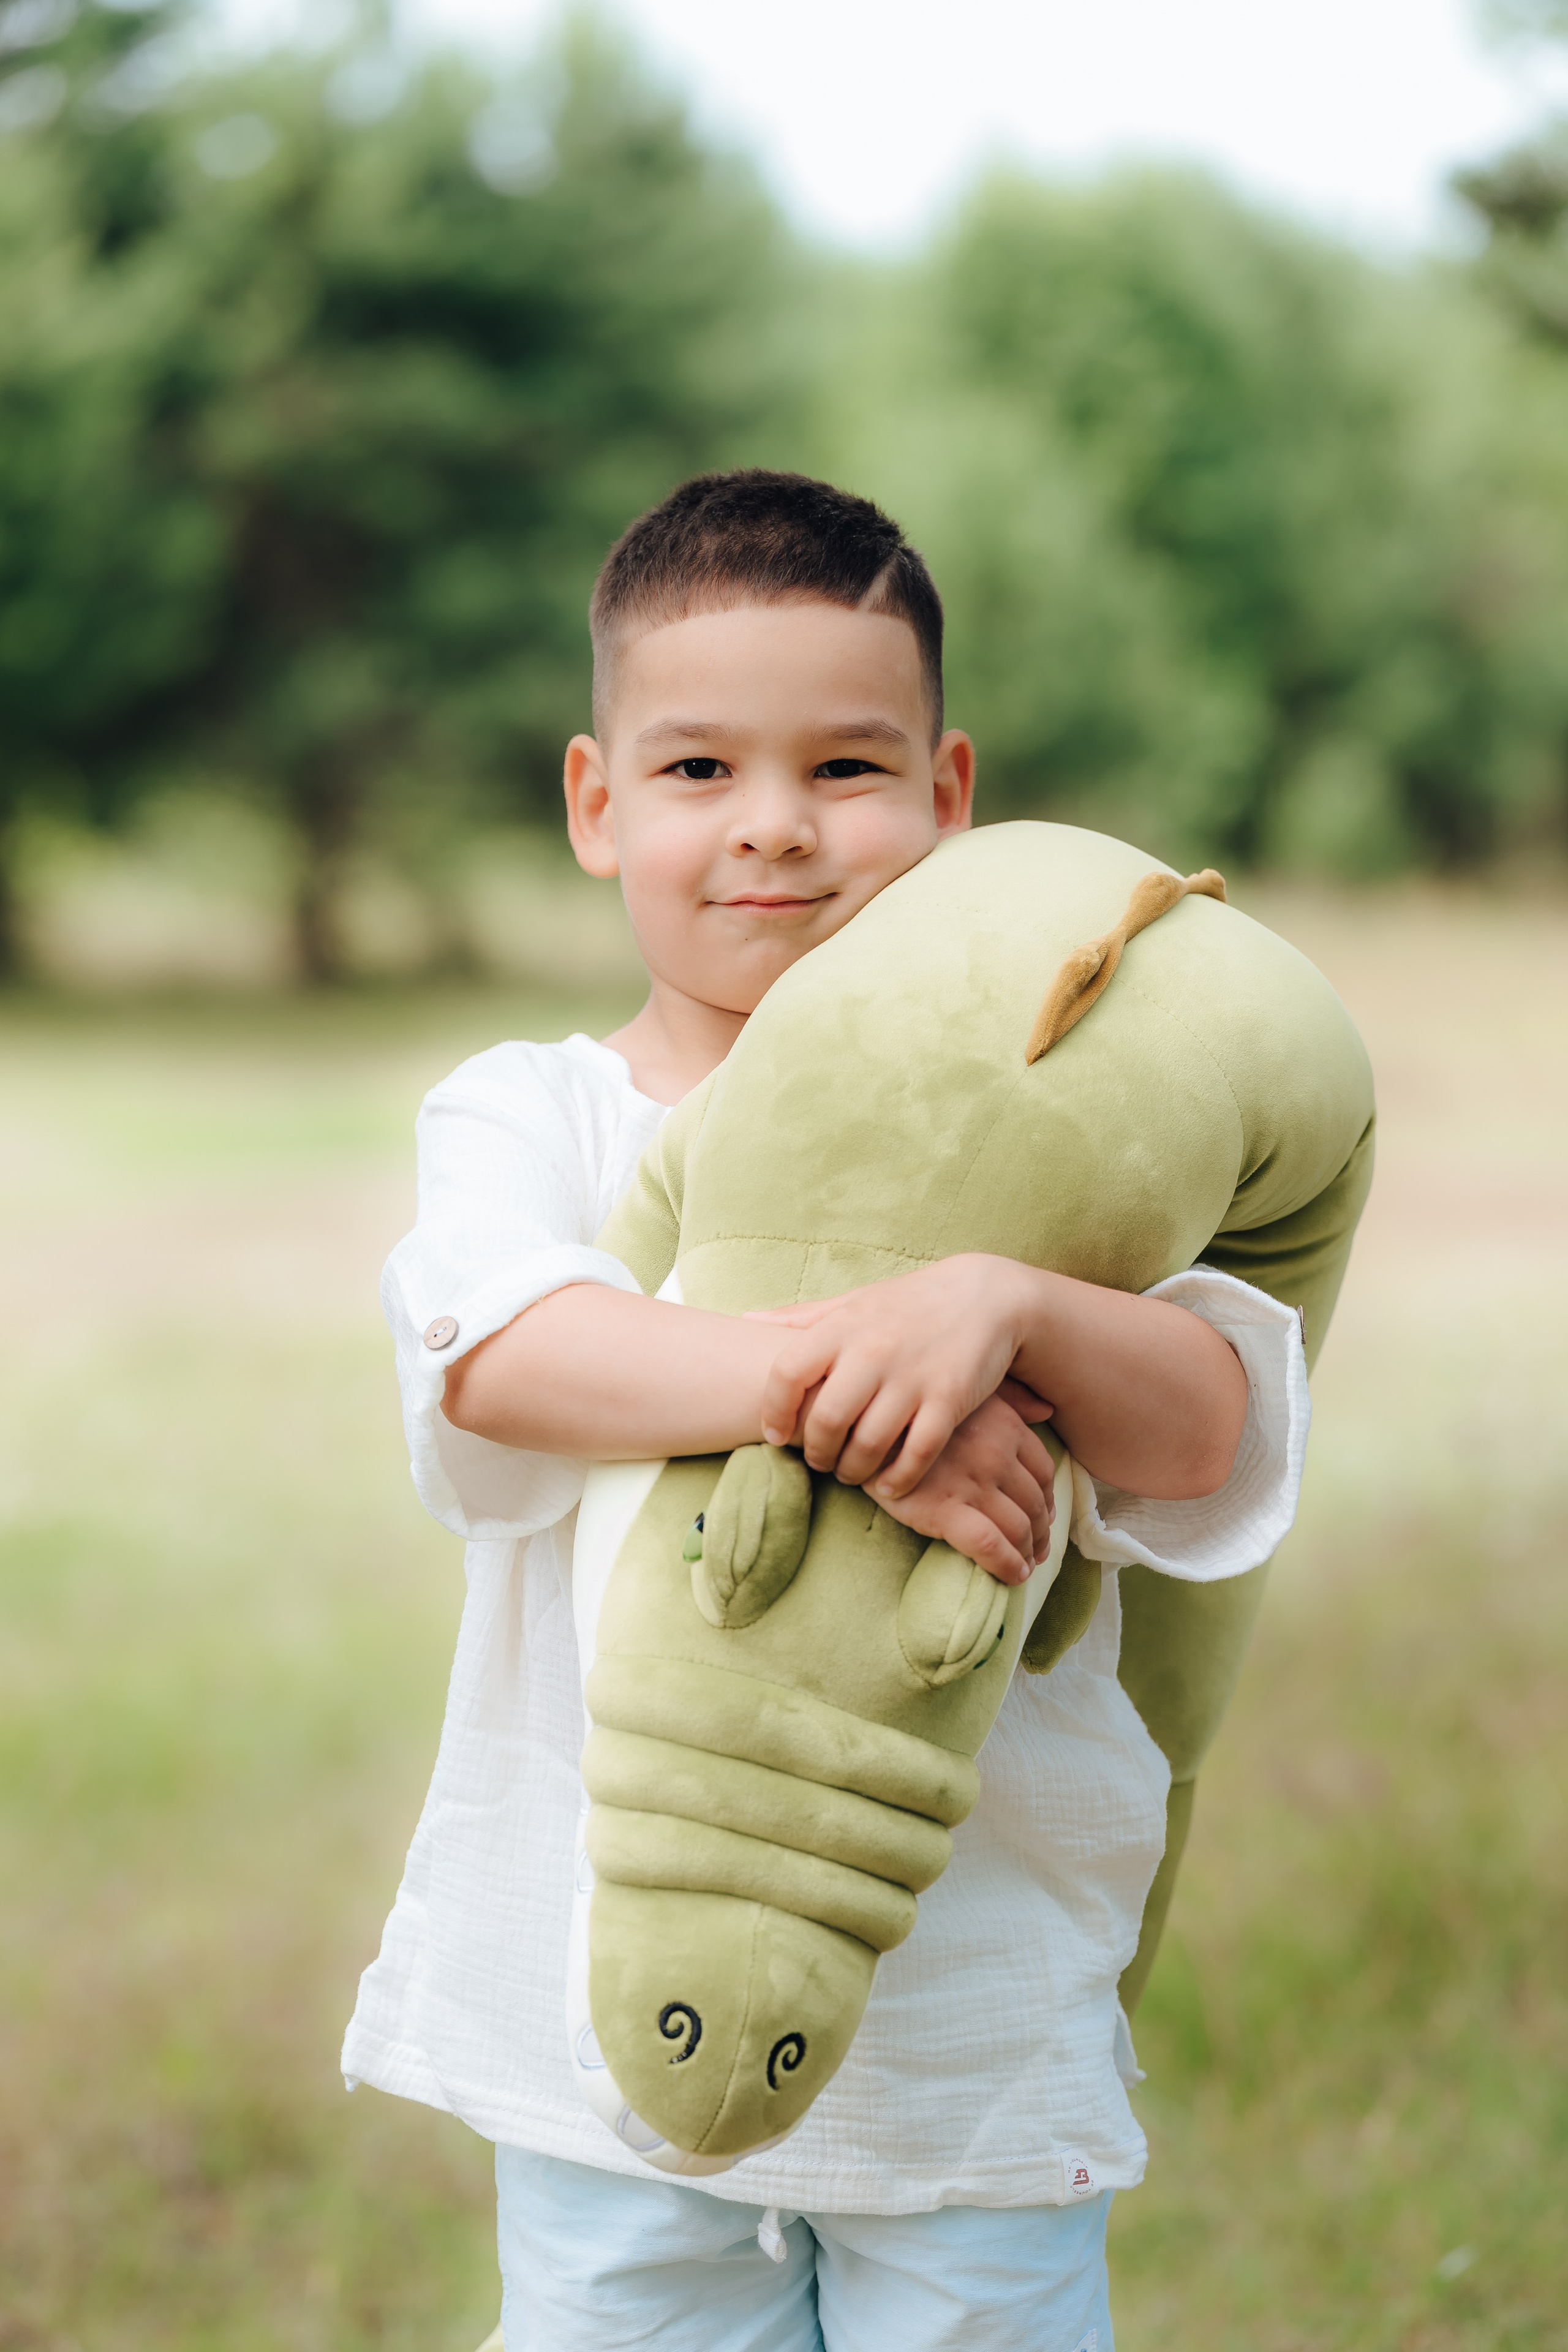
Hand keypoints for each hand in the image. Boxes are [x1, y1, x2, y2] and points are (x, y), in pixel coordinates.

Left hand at [749, 1255, 1042, 1494]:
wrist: (986, 1297)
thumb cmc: (908, 1305)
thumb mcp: (853, 1303)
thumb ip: (802, 1317)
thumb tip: (744, 1319)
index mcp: (843, 1327)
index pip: (787, 1374)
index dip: (774, 1412)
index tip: (777, 1435)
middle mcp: (874, 1352)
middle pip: (826, 1420)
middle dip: (817, 1453)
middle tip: (820, 1462)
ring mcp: (913, 1378)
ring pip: (868, 1445)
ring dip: (854, 1472)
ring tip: (852, 1474)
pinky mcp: (949, 1400)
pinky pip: (916, 1455)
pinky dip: (898, 1480)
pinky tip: (890, 1486)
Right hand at [867, 1384, 1056, 1584]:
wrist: (860, 1423)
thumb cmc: (912, 1410)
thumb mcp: (965, 1393)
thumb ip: (1009, 1400)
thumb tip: (1045, 1409)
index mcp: (1003, 1426)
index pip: (1043, 1470)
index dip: (1048, 1498)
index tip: (1044, 1516)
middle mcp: (995, 1454)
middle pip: (1034, 1503)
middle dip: (1041, 1531)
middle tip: (1038, 1549)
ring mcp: (971, 1483)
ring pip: (1018, 1528)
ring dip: (1028, 1552)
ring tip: (1025, 1565)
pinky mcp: (944, 1510)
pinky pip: (990, 1546)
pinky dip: (1007, 1565)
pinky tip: (1012, 1575)